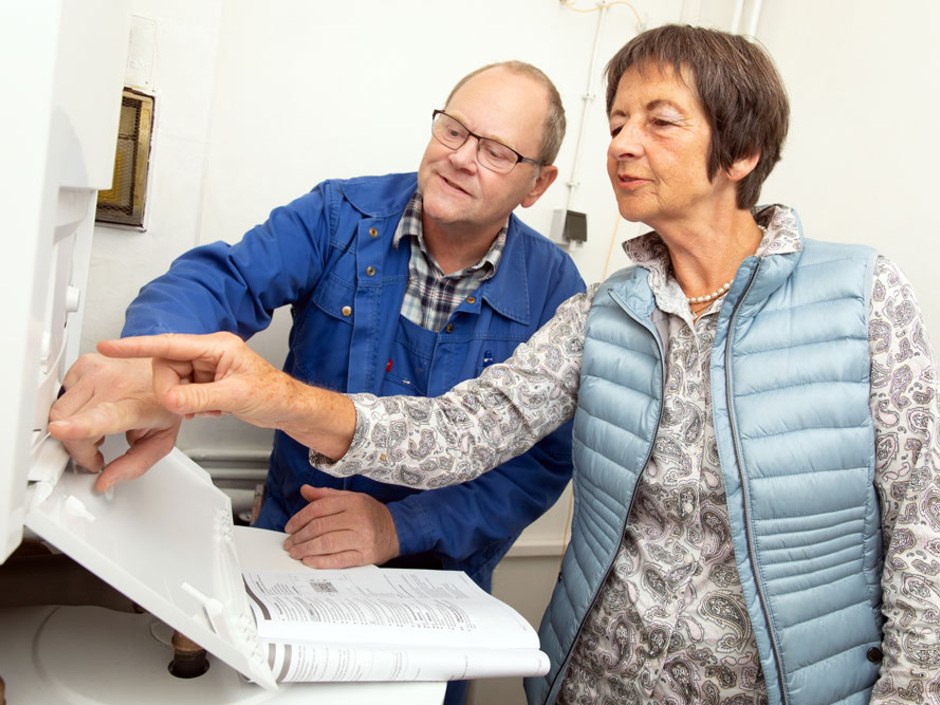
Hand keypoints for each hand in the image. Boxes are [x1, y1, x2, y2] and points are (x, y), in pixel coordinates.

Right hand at [48, 354, 181, 492]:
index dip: (79, 427)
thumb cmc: (165, 402)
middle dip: (78, 448)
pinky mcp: (85, 364)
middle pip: (69, 425)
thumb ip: (134, 465)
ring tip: (97, 429)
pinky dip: (72, 409)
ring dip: (72, 429)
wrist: (170, 369)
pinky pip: (62, 395)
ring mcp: (99, 371)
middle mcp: (116, 384)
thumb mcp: (162, 440)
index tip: (61, 430)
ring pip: (60, 412)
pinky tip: (93, 409)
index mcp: (136, 406)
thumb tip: (104, 481)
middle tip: (96, 451)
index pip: (104, 417)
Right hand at [95, 332, 356, 460]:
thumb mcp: (236, 397)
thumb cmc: (273, 394)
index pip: (168, 345)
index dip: (136, 346)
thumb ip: (200, 397)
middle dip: (171, 390)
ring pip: (171, 383)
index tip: (109, 345)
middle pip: (165, 368)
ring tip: (209, 407)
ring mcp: (206, 369)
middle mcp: (208, 353)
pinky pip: (182, 393)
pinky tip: (212, 409)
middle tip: (191, 405)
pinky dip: (191, 405)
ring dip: (184, 400)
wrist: (287, 407)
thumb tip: (172, 398)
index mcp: (216, 346)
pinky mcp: (205, 383)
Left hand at [283, 485, 399, 568]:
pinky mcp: (364, 556)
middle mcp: (357, 518)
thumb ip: (326, 495)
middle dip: (300, 536)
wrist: (397, 529)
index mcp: (352, 502)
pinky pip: (338, 560)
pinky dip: (321, 561)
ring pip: (326, 543)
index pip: (318, 508)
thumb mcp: (352, 498)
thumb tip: (304, 490)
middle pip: (319, 527)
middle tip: (289, 543)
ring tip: (295, 552)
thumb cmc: (371, 514)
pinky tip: (309, 561)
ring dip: (306, 549)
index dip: (299, 518)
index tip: (289, 527)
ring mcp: (361, 538)